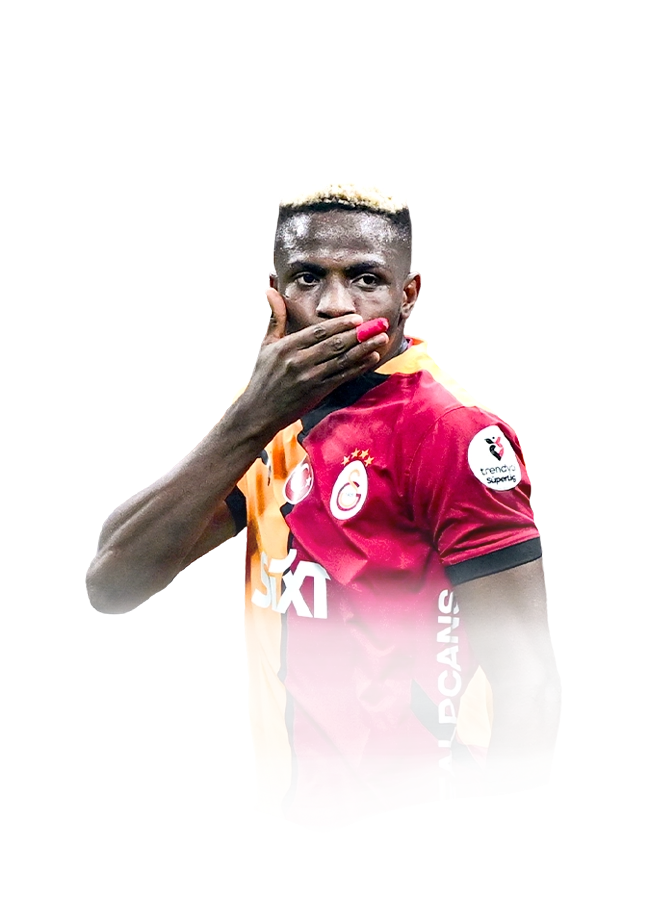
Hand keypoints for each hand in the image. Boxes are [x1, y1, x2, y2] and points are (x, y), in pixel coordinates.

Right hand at [242, 288, 389, 437]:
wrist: (259, 411)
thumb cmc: (264, 376)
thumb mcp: (267, 345)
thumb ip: (275, 318)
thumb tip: (270, 290)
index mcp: (287, 347)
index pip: (318, 332)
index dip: (340, 324)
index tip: (357, 318)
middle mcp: (299, 361)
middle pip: (335, 344)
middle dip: (360, 333)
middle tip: (379, 324)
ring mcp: (309, 378)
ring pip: (342, 359)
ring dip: (365, 348)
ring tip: (382, 338)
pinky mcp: (317, 392)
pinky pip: (343, 376)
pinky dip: (359, 367)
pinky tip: (372, 358)